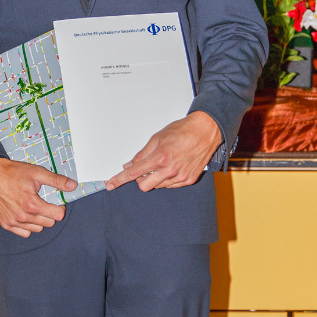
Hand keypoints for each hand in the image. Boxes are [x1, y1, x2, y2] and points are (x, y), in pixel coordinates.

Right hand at [0, 157, 77, 238]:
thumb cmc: (12, 173)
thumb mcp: (37, 173)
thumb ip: (57, 181)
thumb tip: (73, 186)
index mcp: (31, 204)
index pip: (57, 216)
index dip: (59, 207)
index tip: (54, 201)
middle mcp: (22, 216)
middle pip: (49, 223)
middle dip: (49, 213)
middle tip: (42, 201)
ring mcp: (13, 222)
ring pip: (38, 229)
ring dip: (39, 220)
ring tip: (32, 206)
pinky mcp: (6, 224)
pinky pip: (24, 233)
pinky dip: (27, 226)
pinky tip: (25, 213)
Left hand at [106, 111, 221, 192]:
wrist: (206, 131)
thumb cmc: (182, 131)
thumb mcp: (157, 138)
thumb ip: (142, 154)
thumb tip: (130, 164)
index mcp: (160, 158)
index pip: (134, 173)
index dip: (120, 179)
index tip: (111, 184)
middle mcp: (170, 170)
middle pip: (144, 186)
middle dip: (140, 179)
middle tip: (144, 168)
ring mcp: (180, 177)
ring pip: (157, 186)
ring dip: (155, 177)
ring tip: (164, 162)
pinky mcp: (188, 180)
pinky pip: (170, 185)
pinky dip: (167, 178)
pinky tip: (173, 166)